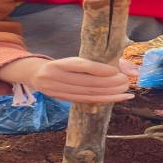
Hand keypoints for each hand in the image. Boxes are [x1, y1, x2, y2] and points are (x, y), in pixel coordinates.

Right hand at [0, 56, 134, 102]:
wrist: (36, 75)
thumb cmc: (60, 65)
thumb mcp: (70, 61)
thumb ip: (90, 65)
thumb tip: (118, 68)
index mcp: (59, 64)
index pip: (82, 66)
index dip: (99, 69)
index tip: (115, 70)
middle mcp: (57, 78)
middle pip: (87, 83)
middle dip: (110, 83)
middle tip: (126, 81)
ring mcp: (59, 91)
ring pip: (88, 94)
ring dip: (110, 94)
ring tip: (126, 91)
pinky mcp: (64, 100)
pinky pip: (86, 101)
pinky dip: (104, 100)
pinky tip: (118, 98)